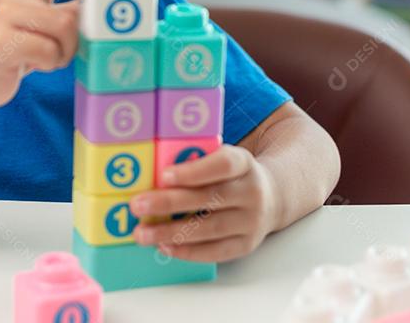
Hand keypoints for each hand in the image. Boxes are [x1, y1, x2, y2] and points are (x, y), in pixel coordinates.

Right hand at [0, 0, 123, 108]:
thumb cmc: (21, 49)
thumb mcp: (49, 21)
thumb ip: (74, 9)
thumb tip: (117, 2)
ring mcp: (6, 14)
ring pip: (64, 21)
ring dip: (71, 45)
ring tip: (57, 55)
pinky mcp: (2, 43)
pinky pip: (49, 50)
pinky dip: (54, 62)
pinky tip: (39, 65)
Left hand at [128, 145, 275, 262]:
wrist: (271, 198)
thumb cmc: (232, 176)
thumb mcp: (222, 158)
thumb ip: (196, 162)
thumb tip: (151, 172)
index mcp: (243, 163)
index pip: (222, 165)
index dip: (194, 171)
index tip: (164, 175)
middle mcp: (252, 192)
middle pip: (210, 198)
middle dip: (169, 202)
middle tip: (138, 205)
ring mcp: (251, 221)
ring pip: (209, 228)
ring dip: (171, 232)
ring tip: (142, 234)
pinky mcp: (246, 244)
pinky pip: (215, 251)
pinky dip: (188, 251)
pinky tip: (164, 247)